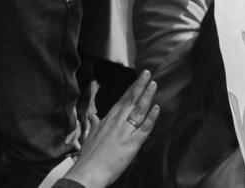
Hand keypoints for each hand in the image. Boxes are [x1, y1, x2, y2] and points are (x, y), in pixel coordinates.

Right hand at [65, 71, 158, 187]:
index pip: (121, 100)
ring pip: (137, 110)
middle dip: (139, 86)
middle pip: (130, 100)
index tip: (137, 79)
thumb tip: (93, 116)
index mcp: (107, 120)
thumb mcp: (90, 136)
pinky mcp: (131, 144)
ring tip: (153, 84)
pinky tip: (156, 108)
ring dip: (146, 96)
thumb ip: (94, 124)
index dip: (131, 89)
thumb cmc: (89, 156)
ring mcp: (124, 132)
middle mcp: (115, 122)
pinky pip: (143, 129)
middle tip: (147, 73)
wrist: (88, 170)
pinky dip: (150, 117)